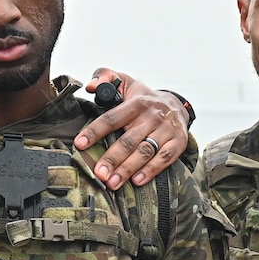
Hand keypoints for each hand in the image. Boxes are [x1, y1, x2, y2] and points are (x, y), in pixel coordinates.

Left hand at [73, 68, 190, 187]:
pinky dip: (151, 171)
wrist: (176, 104)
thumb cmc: (143, 98)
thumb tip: (91, 86)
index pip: (112, 118)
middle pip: (129, 140)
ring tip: (113, 183)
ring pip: (145, 151)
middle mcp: (152, 116)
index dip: (95, 131)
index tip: (80, 144)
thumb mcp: (125, 82)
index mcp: (136, 103)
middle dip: (112, 158)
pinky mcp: (178, 142)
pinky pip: (165, 158)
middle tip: (99, 173)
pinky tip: (137, 181)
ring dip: (128, 169)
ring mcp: (167, 129)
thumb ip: (105, 77)